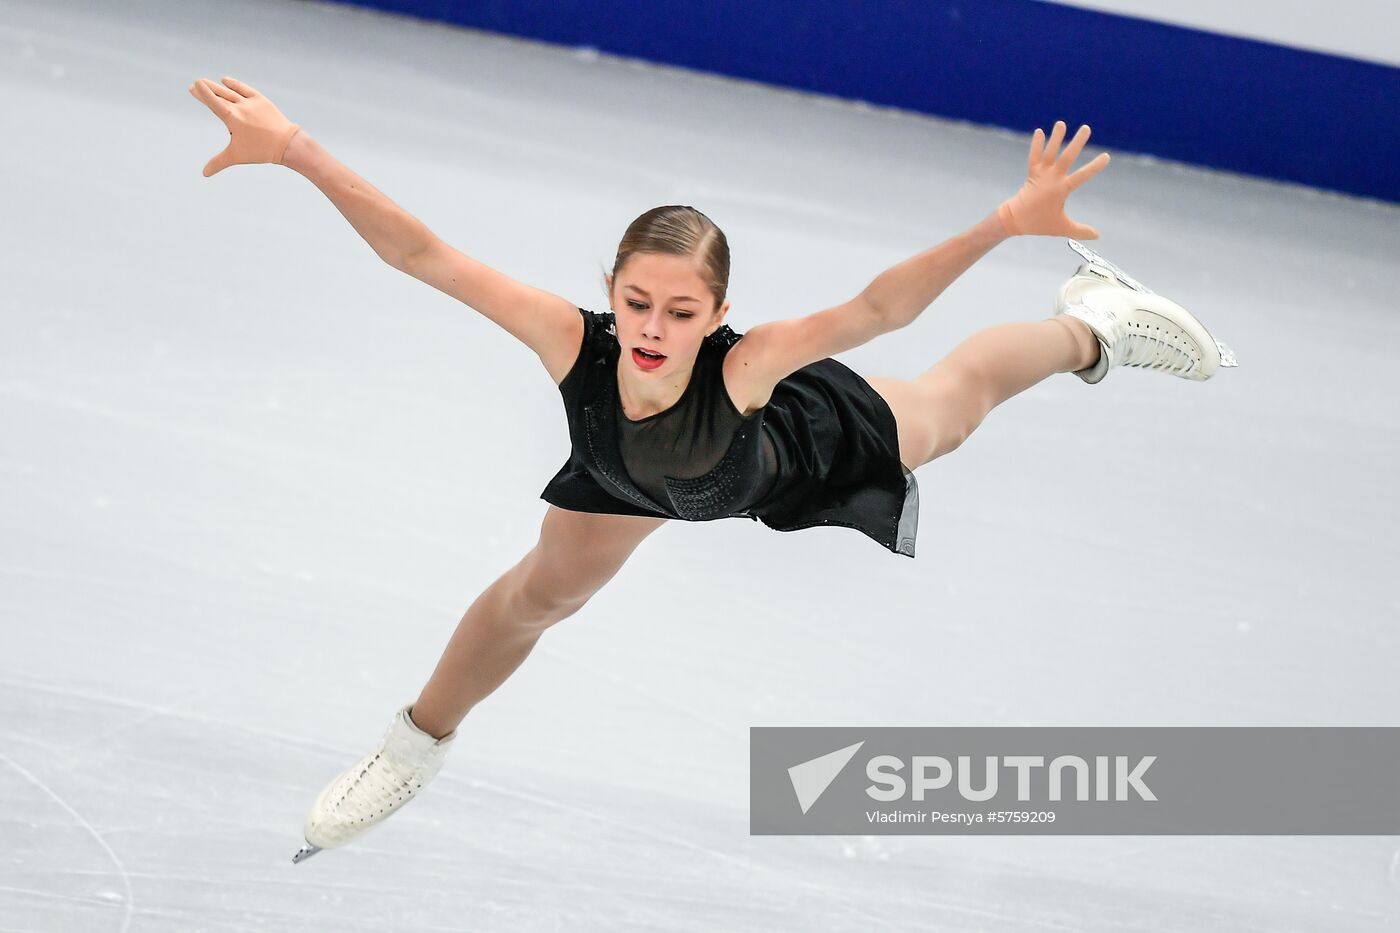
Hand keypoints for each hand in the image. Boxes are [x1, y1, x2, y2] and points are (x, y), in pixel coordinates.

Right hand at [188, 76, 300, 176]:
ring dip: (217, 87)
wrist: (287, 144)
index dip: (203, 93)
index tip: (195, 84)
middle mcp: (240, 107)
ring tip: (206, 82)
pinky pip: (245, 89)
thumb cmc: (260, 151)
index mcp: (232, 118)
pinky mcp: (262, 100)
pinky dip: (234, 85)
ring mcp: (252, 102)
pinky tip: (225, 80)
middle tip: (194, 85)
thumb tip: (204, 174)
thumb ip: (218, 162)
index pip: (214, 102)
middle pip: (219, 95)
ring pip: (230, 92)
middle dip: (206, 90)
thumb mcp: (237, 156)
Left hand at [997, 121, 1109, 238]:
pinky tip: (1039, 131)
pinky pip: (1033, 156)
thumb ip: (1080, 231)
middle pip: (1066, 157)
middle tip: (1086, 128)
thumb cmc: (1039, 224)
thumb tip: (1098, 236)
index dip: (1094, 166)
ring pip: (1049, 153)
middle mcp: (1051, 178)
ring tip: (1061, 123)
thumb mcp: (1062, 228)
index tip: (1106, 156)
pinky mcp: (1032, 173)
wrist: (1014, 219)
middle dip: (1077, 143)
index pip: (1082, 176)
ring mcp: (1041, 174)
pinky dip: (1035, 145)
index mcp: (1061, 189)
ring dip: (1055, 138)